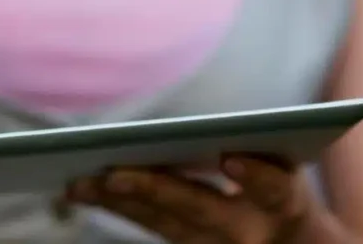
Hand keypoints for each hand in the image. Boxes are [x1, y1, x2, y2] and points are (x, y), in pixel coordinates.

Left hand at [63, 155, 321, 243]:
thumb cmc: (278, 187)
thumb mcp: (282, 165)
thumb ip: (255, 148)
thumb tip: (211, 130)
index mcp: (283, 203)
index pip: (274, 190)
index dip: (255, 177)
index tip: (230, 159)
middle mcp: (250, 232)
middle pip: (201, 209)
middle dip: (155, 190)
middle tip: (113, 174)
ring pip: (163, 224)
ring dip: (117, 201)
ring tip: (79, 182)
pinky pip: (148, 226)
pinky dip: (115, 205)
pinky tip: (81, 190)